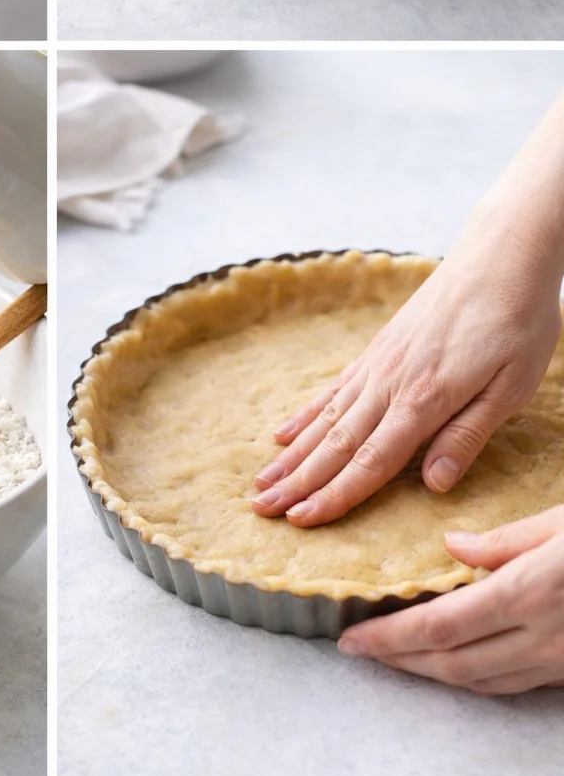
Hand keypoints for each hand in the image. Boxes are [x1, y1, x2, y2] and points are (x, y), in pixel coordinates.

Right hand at [251, 218, 561, 526]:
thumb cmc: (516, 320)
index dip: (335, 495)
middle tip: (259, 509)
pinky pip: (333, 389)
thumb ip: (467, 435)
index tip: (301, 520)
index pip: (371, 462)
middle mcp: (389, 383)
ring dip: (292, 454)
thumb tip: (432, 485)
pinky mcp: (378, 349)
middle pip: (336, 444)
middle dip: (297, 482)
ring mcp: (378, 363)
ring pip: (326, 419)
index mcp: (424, 399)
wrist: (498, 255)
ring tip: (262, 481)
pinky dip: (305, 414)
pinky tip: (284, 433)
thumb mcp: (511, 386)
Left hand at [338, 507, 563, 693]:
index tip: (351, 638)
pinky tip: (456, 662)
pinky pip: (514, 683)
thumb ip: (504, 538)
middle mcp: (540, 638)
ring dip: (434, 673)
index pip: (440, 625)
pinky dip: (476, 677)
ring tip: (397, 658)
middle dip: (399, 660)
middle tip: (358, 650)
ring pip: (483, 682)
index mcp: (527, 593)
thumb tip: (451, 544)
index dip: (390, 637)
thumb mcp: (560, 523)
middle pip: (453, 662)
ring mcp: (558, 662)